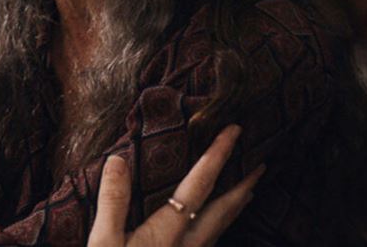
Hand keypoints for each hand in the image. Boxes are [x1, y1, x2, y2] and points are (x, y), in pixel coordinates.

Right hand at [87, 125, 264, 246]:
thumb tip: (118, 159)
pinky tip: (216, 228)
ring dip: (237, 206)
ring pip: (221, 229)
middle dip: (243, 183)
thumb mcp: (103, 243)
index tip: (235, 131)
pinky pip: (211, 243)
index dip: (217, 156)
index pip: (198, 186)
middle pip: (223, 210)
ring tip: (250, 190)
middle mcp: (187, 246)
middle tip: (263, 162)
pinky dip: (221, 227)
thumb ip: (112, 201)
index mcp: (167, 232)